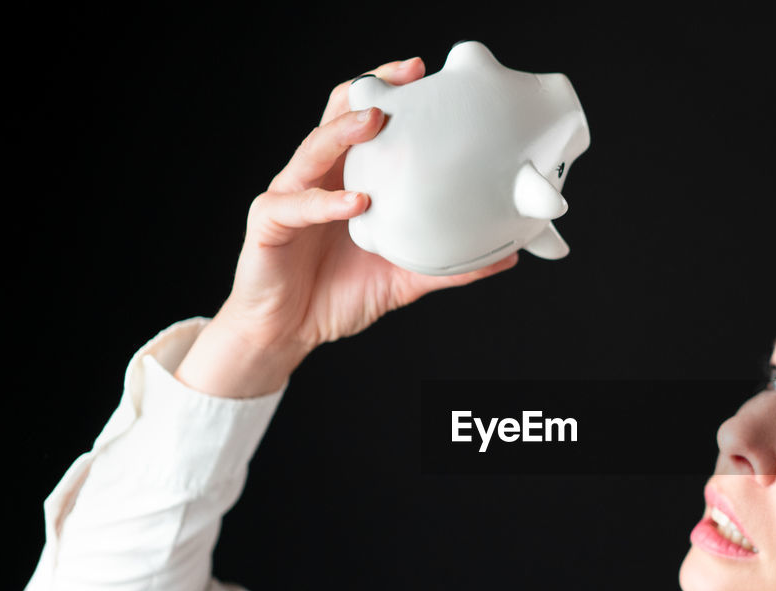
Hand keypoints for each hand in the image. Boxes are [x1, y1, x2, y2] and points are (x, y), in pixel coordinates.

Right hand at [176, 58, 518, 397]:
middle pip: (337, 116)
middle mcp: (318, 177)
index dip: (389, 92)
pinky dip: (325, 203)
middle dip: (369, 91)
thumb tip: (507, 255)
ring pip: (313, 149)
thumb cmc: (339, 295)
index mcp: (348, 179)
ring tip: (375, 121)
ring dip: (344, 132)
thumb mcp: (404, 278)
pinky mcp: (268, 224)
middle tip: (405, 76)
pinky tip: (356, 201)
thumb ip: (449, 266)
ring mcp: (290, 195)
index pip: (365, 120)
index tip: (424, 73)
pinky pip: (296, 206)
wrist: (290, 332)